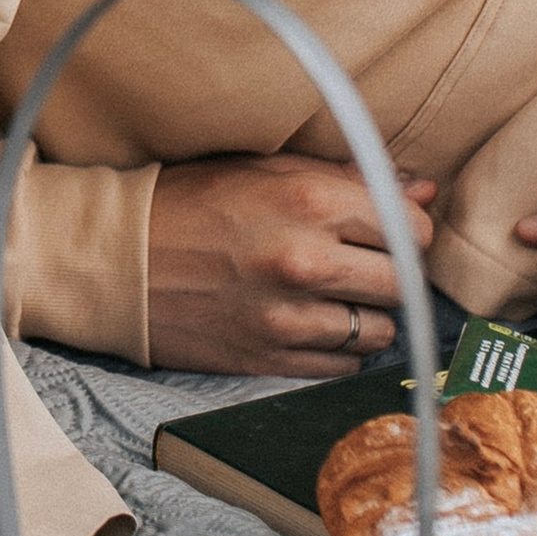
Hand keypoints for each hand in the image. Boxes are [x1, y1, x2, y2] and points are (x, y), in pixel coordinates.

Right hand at [146, 155, 437, 375]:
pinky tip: (313, 324)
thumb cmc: (188, 203)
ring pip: (379, 331)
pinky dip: (339, 348)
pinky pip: (341, 365)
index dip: (406, 229)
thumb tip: (423, 188)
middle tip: (364, 264)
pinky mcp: (268, 359)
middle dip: (391, 273)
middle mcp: (304, 260)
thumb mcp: (263, 170)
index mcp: (307, 200)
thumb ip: (348, 177)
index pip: (410, 228)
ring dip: (368, 315)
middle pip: (402, 283)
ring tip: (335, 296)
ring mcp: (287, 316)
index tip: (387, 231)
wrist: (113, 260)